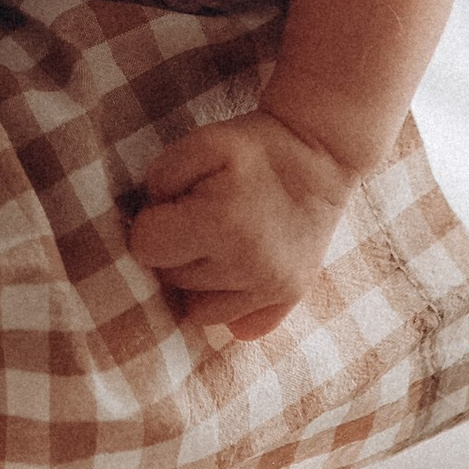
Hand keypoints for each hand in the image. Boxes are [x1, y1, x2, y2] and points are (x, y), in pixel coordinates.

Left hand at [124, 109, 354, 338]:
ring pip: (199, 310)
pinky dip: (230, 305)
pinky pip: (238, 327)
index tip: (172, 206)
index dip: (151, 224)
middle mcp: (248, 266)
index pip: (146, 248)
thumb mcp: (201, 142)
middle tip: (199, 219)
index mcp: (221, 224)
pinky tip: (234, 275)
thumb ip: (161, 178)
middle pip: (171, 280)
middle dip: (176, 250)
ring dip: (198, 281)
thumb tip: (147, 221)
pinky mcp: (290, 299)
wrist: (322, 156)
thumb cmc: (256, 147)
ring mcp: (272, 288)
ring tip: (217, 245)